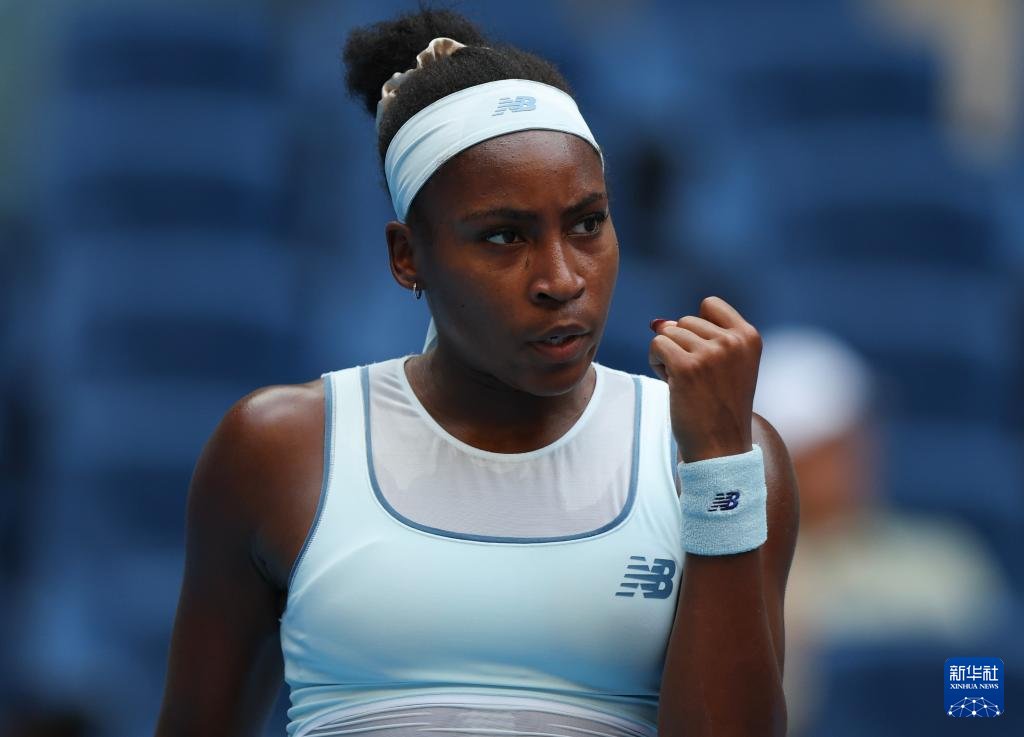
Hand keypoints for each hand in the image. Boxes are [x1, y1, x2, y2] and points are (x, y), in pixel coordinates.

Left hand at [648, 296, 761, 462]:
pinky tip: (671, 384)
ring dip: (668, 356)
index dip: (698, 328)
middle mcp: (733, 341)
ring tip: (685, 383)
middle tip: (695, 378)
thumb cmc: (719, 407)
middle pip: (685, 320)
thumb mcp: (723, 366)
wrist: (720, 447)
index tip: (705, 356)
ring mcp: (711, 353)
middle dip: (681, 346)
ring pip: (668, 332)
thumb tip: (658, 322)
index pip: (711, 304)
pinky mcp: (687, 366)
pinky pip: (657, 345)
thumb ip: (698, 338)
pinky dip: (656, 363)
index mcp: (749, 337)